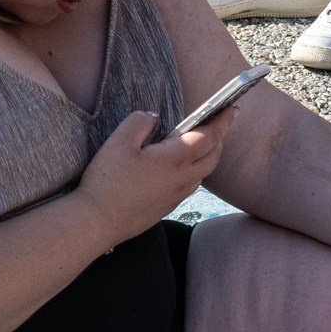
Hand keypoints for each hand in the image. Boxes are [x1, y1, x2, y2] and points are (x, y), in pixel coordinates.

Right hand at [77, 108, 219, 245]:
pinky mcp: (167, 207)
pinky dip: (194, 171)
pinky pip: (189, 186)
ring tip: (199, 144)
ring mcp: (176, 196)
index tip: (232, 109)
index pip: (209, 136)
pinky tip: (179, 168)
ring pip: (203, 173)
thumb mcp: (119, 141)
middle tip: (215, 124)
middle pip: (213, 157)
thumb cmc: (108, 182)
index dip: (222, 121)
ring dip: (207, 156)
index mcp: (175, 159)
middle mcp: (182, 179)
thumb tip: (153, 117)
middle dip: (219, 138)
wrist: (98, 222)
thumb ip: (140, 122)